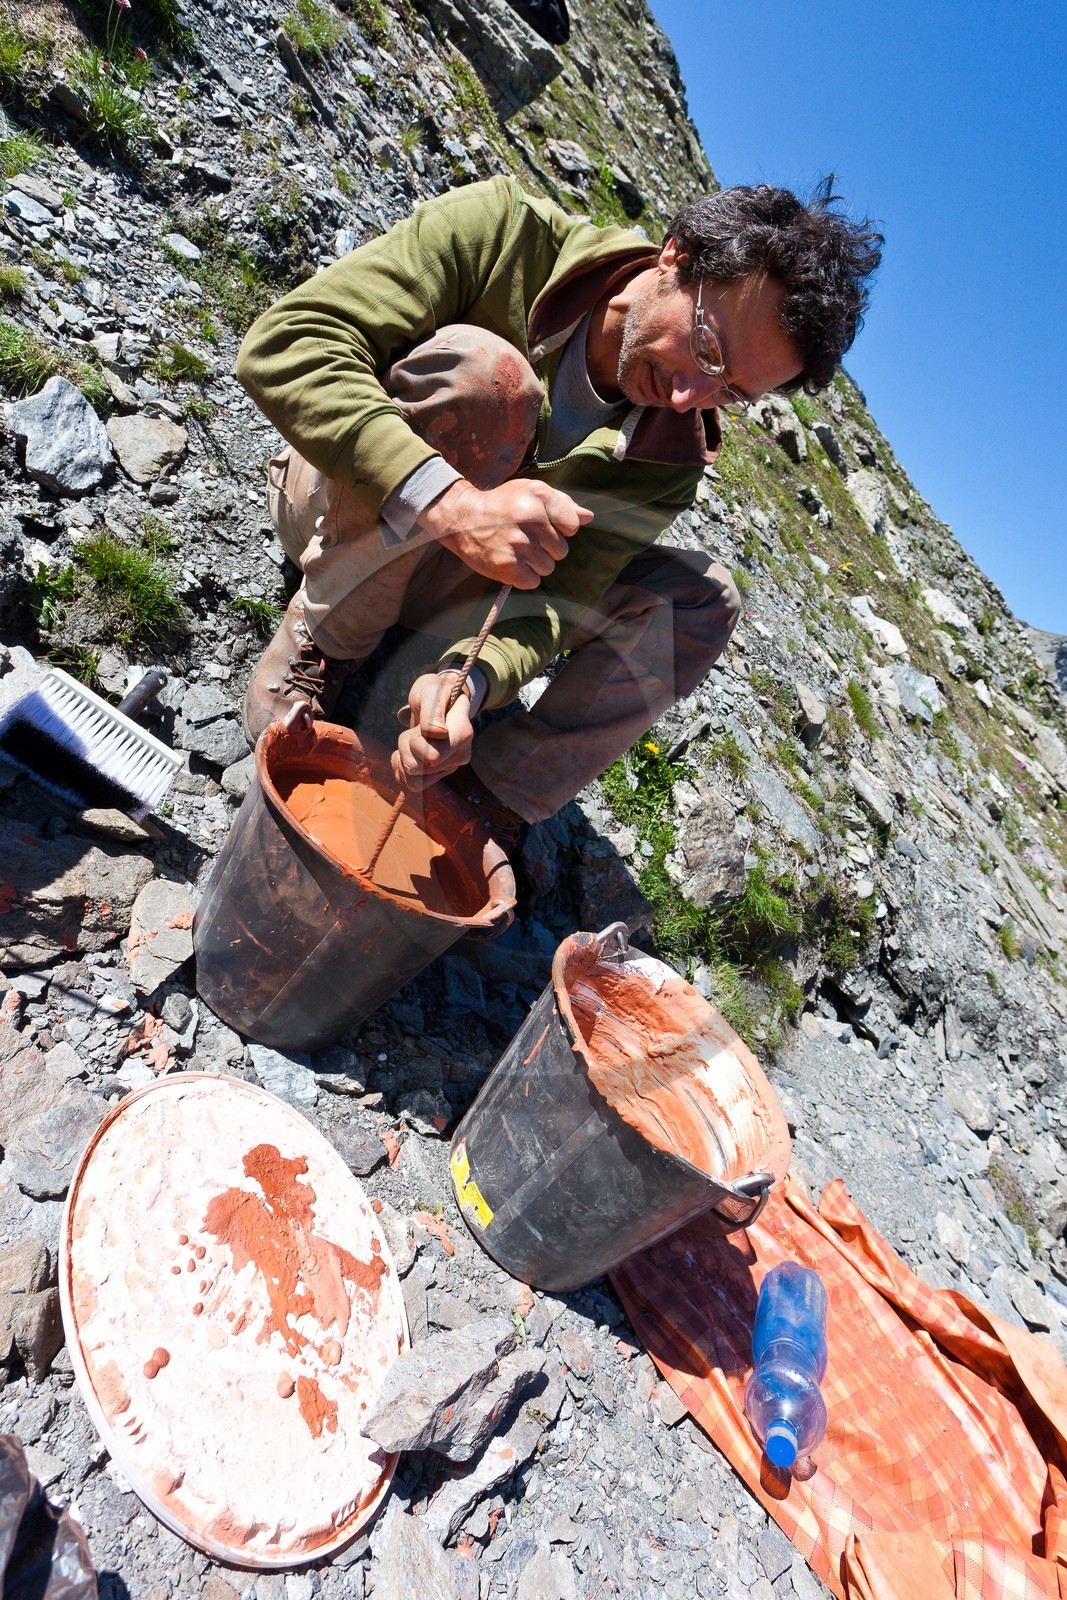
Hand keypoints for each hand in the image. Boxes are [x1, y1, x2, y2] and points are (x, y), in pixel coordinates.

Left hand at [392, 671, 477, 790]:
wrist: (440, 698)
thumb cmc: (435, 691)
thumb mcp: (432, 691)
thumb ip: (433, 711)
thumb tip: (438, 733)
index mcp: (462, 734)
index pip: (432, 756)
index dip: (415, 742)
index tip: (420, 725)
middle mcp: (460, 755)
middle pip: (419, 769)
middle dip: (406, 748)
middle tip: (413, 731)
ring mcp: (450, 766)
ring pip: (415, 781)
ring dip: (404, 760)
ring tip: (409, 741)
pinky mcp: (439, 774)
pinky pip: (413, 785)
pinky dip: (402, 770)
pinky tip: (404, 753)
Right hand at [418, 478, 592, 589]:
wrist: (462, 518)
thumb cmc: (502, 505)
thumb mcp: (530, 492)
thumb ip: (562, 504)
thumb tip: (588, 517)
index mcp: (539, 497)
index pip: (573, 526)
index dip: (560, 530)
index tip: (541, 526)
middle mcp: (530, 519)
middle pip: (561, 551)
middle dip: (546, 549)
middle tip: (525, 539)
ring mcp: (518, 544)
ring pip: (548, 568)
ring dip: (534, 564)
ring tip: (516, 550)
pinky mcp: (506, 566)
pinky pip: (533, 582)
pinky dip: (524, 577)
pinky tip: (511, 562)